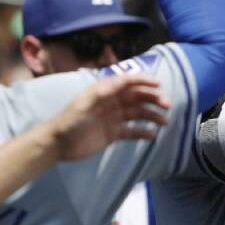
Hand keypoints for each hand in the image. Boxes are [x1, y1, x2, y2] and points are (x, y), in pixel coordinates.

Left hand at [49, 74, 169, 160]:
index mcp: (106, 91)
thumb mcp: (85, 102)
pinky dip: (144, 132)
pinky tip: (153, 135)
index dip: (144, 81)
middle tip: (167, 106)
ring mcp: (115, 118)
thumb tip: (125, 80)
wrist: (58, 144)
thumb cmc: (70, 120)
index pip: (129, 82)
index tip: (159, 84)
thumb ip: (105, 91)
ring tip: (164, 121)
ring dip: (153, 115)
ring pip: (139, 114)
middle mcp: (113, 102)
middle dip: (153, 99)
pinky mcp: (114, 134)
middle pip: (138, 97)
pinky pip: (133, 131)